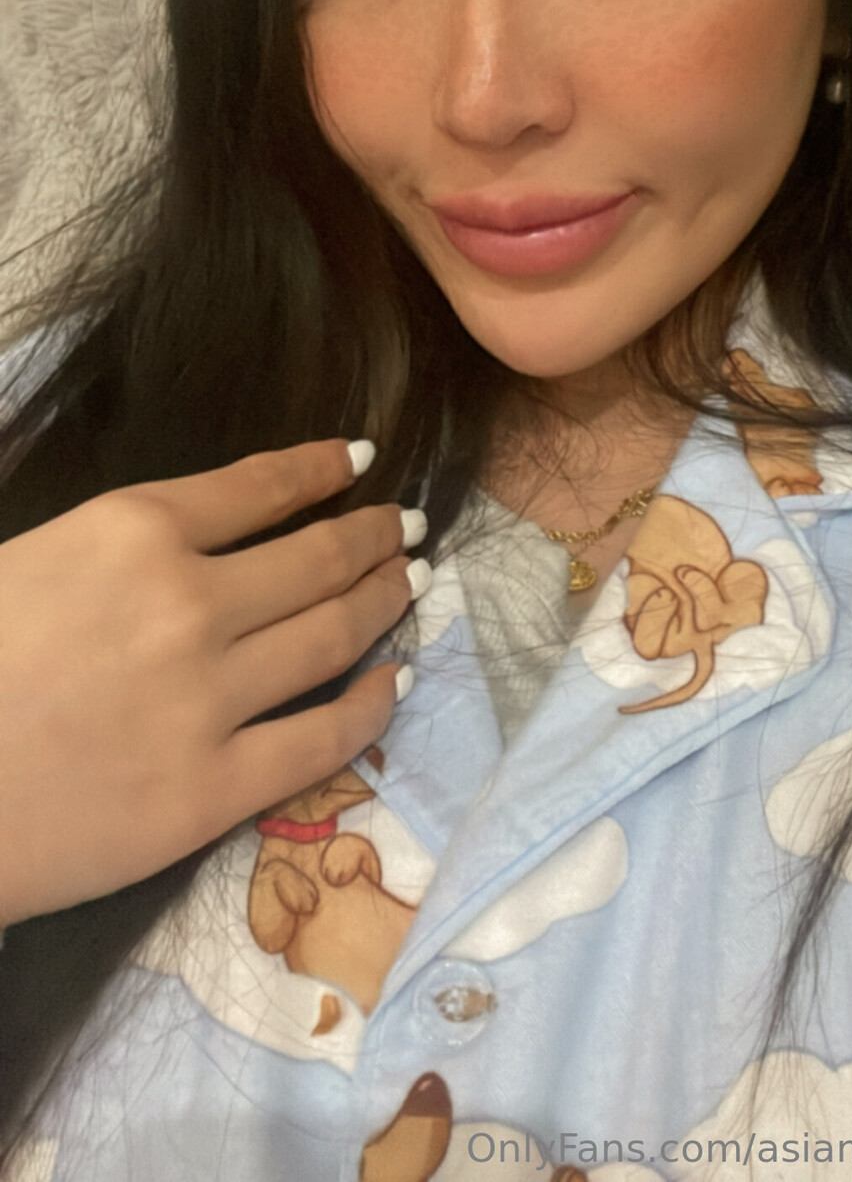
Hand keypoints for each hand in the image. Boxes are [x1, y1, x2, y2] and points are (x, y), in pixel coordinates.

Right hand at [0, 438, 426, 924]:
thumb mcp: (26, 554)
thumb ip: (116, 538)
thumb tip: (192, 527)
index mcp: (131, 530)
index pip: (258, 486)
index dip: (320, 467)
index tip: (361, 460)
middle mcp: (189, 602)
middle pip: (315, 557)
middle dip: (373, 536)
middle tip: (407, 528)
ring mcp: (209, 698)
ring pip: (334, 636)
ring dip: (385, 601)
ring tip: (415, 584)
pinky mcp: (213, 790)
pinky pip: (322, 738)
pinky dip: (374, 704)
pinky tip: (398, 682)